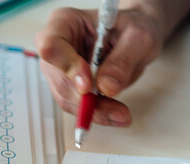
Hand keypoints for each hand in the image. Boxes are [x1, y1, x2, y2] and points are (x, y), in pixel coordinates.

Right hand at [35, 1, 189, 126]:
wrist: (134, 39)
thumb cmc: (132, 29)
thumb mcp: (137, 38)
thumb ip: (122, 61)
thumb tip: (106, 87)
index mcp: (66, 22)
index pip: (52, 45)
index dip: (67, 67)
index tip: (88, 85)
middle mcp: (59, 46)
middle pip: (59, 79)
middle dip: (85, 100)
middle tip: (116, 111)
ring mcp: (62, 69)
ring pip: (67, 98)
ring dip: (94, 111)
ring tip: (121, 114)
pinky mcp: (72, 87)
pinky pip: (78, 107)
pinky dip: (97, 114)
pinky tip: (115, 115)